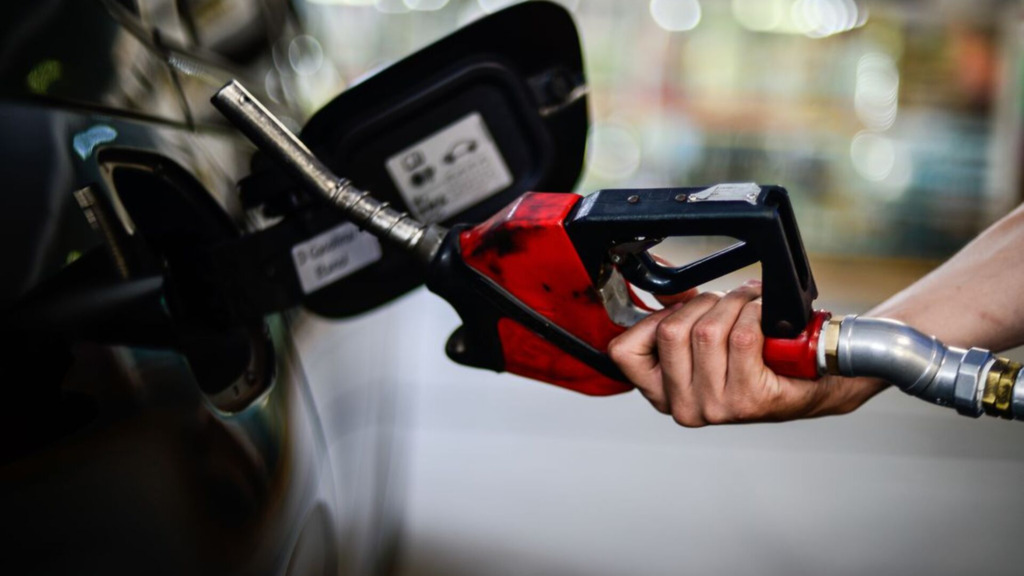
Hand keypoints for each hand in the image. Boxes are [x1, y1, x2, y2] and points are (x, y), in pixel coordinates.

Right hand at [607, 281, 885, 425]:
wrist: (817, 379)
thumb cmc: (760, 356)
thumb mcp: (705, 337)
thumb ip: (675, 313)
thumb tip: (659, 284)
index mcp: (663, 394)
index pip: (624, 350)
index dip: (652, 319)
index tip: (680, 311)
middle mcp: (685, 407)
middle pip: (670, 330)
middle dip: (702, 304)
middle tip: (726, 304)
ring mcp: (716, 407)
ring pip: (707, 330)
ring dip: (734, 304)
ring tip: (750, 306)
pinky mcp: (750, 399)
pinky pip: (742, 335)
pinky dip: (756, 313)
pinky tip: (766, 318)